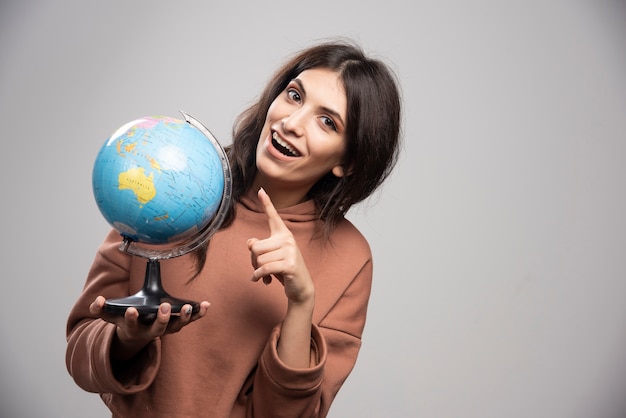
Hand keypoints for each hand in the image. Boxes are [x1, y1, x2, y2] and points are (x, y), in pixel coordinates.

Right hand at [89, 296, 210, 360]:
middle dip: (162, 318)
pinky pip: (190, 320)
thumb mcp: (113, 315)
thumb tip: (97, 301)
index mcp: (133, 327)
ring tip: (189, 307)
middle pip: (158, 328)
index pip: (131, 323)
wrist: (137, 335)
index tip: (131, 310)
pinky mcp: (177, 324)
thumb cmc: (125, 320)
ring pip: (176, 326)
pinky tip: (206, 305)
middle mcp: (150, 330)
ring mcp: (166, 329)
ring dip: (184, 318)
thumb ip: (102, 309)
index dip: (130, 318)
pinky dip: (199, 314)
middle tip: (164, 307)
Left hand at [247, 188, 314, 304]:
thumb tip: (250, 243)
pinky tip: (263, 281)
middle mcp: (287, 239)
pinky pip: (264, 268)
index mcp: (283, 234)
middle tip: (260, 269)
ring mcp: (290, 251)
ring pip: (258, 259)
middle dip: (253, 261)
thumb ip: (260, 247)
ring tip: (266, 275)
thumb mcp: (271, 256)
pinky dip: (259, 276)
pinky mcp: (289, 265)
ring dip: (257, 271)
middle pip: (255, 247)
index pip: (273, 217)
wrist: (301, 287)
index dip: (267, 203)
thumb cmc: (284, 270)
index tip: (260, 190)